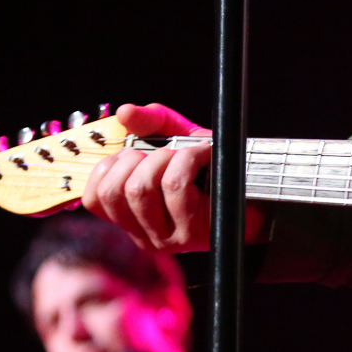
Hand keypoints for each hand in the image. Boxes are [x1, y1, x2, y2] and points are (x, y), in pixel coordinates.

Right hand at [82, 103, 269, 251]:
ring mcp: (167, 239)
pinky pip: (174, 185)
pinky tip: (203, 155)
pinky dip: (188, 159)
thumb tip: (125, 113)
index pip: (94, 200)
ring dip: (164, 158)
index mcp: (130, 218)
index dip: (106, 168)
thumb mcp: (176, 138)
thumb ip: (149, 123)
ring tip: (186, 153)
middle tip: (165, 151)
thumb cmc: (211, 168)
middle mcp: (144, 235)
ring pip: (141, 189)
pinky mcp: (191, 233)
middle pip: (115, 191)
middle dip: (137, 158)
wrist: (257, 193)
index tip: (133, 153)